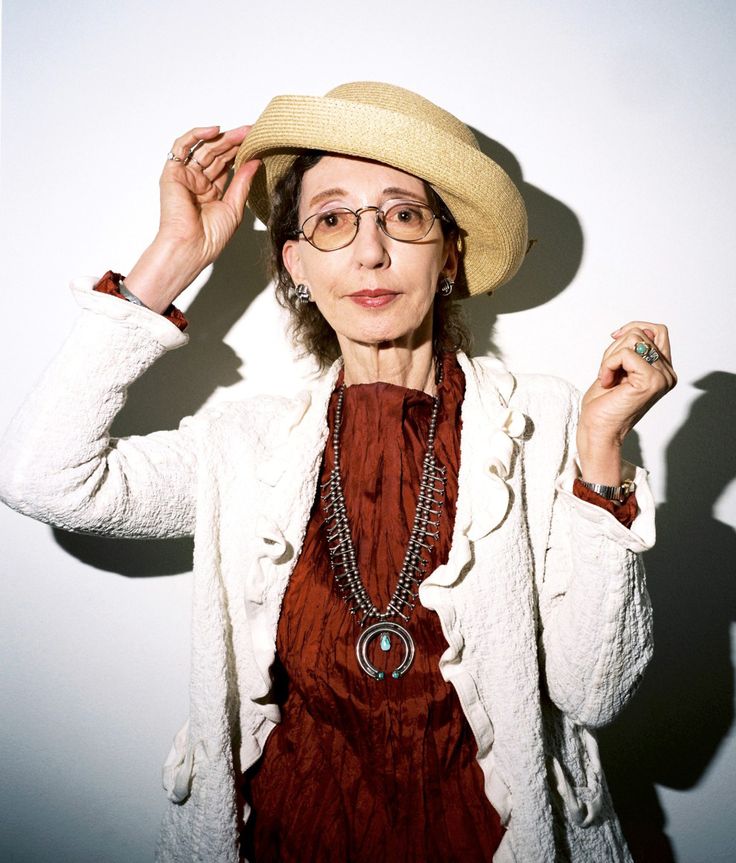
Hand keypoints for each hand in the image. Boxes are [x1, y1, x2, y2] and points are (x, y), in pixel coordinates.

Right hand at [125, 125, 260, 311]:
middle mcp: (197, 182)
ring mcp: (185, 176)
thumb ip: (242, 183)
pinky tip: (215, 131)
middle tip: (252, 132)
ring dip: (222, 138)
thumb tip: (255, 162)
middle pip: (216, 155)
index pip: (226, 166)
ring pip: (203, 149)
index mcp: (211, 192)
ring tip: (241, 132)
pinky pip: (181, 147)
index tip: (256, 143)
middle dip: (234, 142)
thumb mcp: (234, 207)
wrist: (192, 247)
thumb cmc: (210, 237)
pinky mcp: (172, 173)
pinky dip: (196, 135)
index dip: (240, 153)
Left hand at [577, 322, 676, 484]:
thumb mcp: (619, 368)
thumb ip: (633, 350)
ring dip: (610, 357)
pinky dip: (608, 364)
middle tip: (609, 372)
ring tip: (609, 378)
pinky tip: (607, 382)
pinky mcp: (651, 381)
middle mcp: (667, 374)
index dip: (634, 327)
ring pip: (633, 340)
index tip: (615, 338)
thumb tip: (638, 329)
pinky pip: (626, 353)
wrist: (598, 431)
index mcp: (663, 370)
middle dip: (616, 348)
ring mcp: (662, 378)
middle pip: (641, 333)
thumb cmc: (603, 404)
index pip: (658, 331)